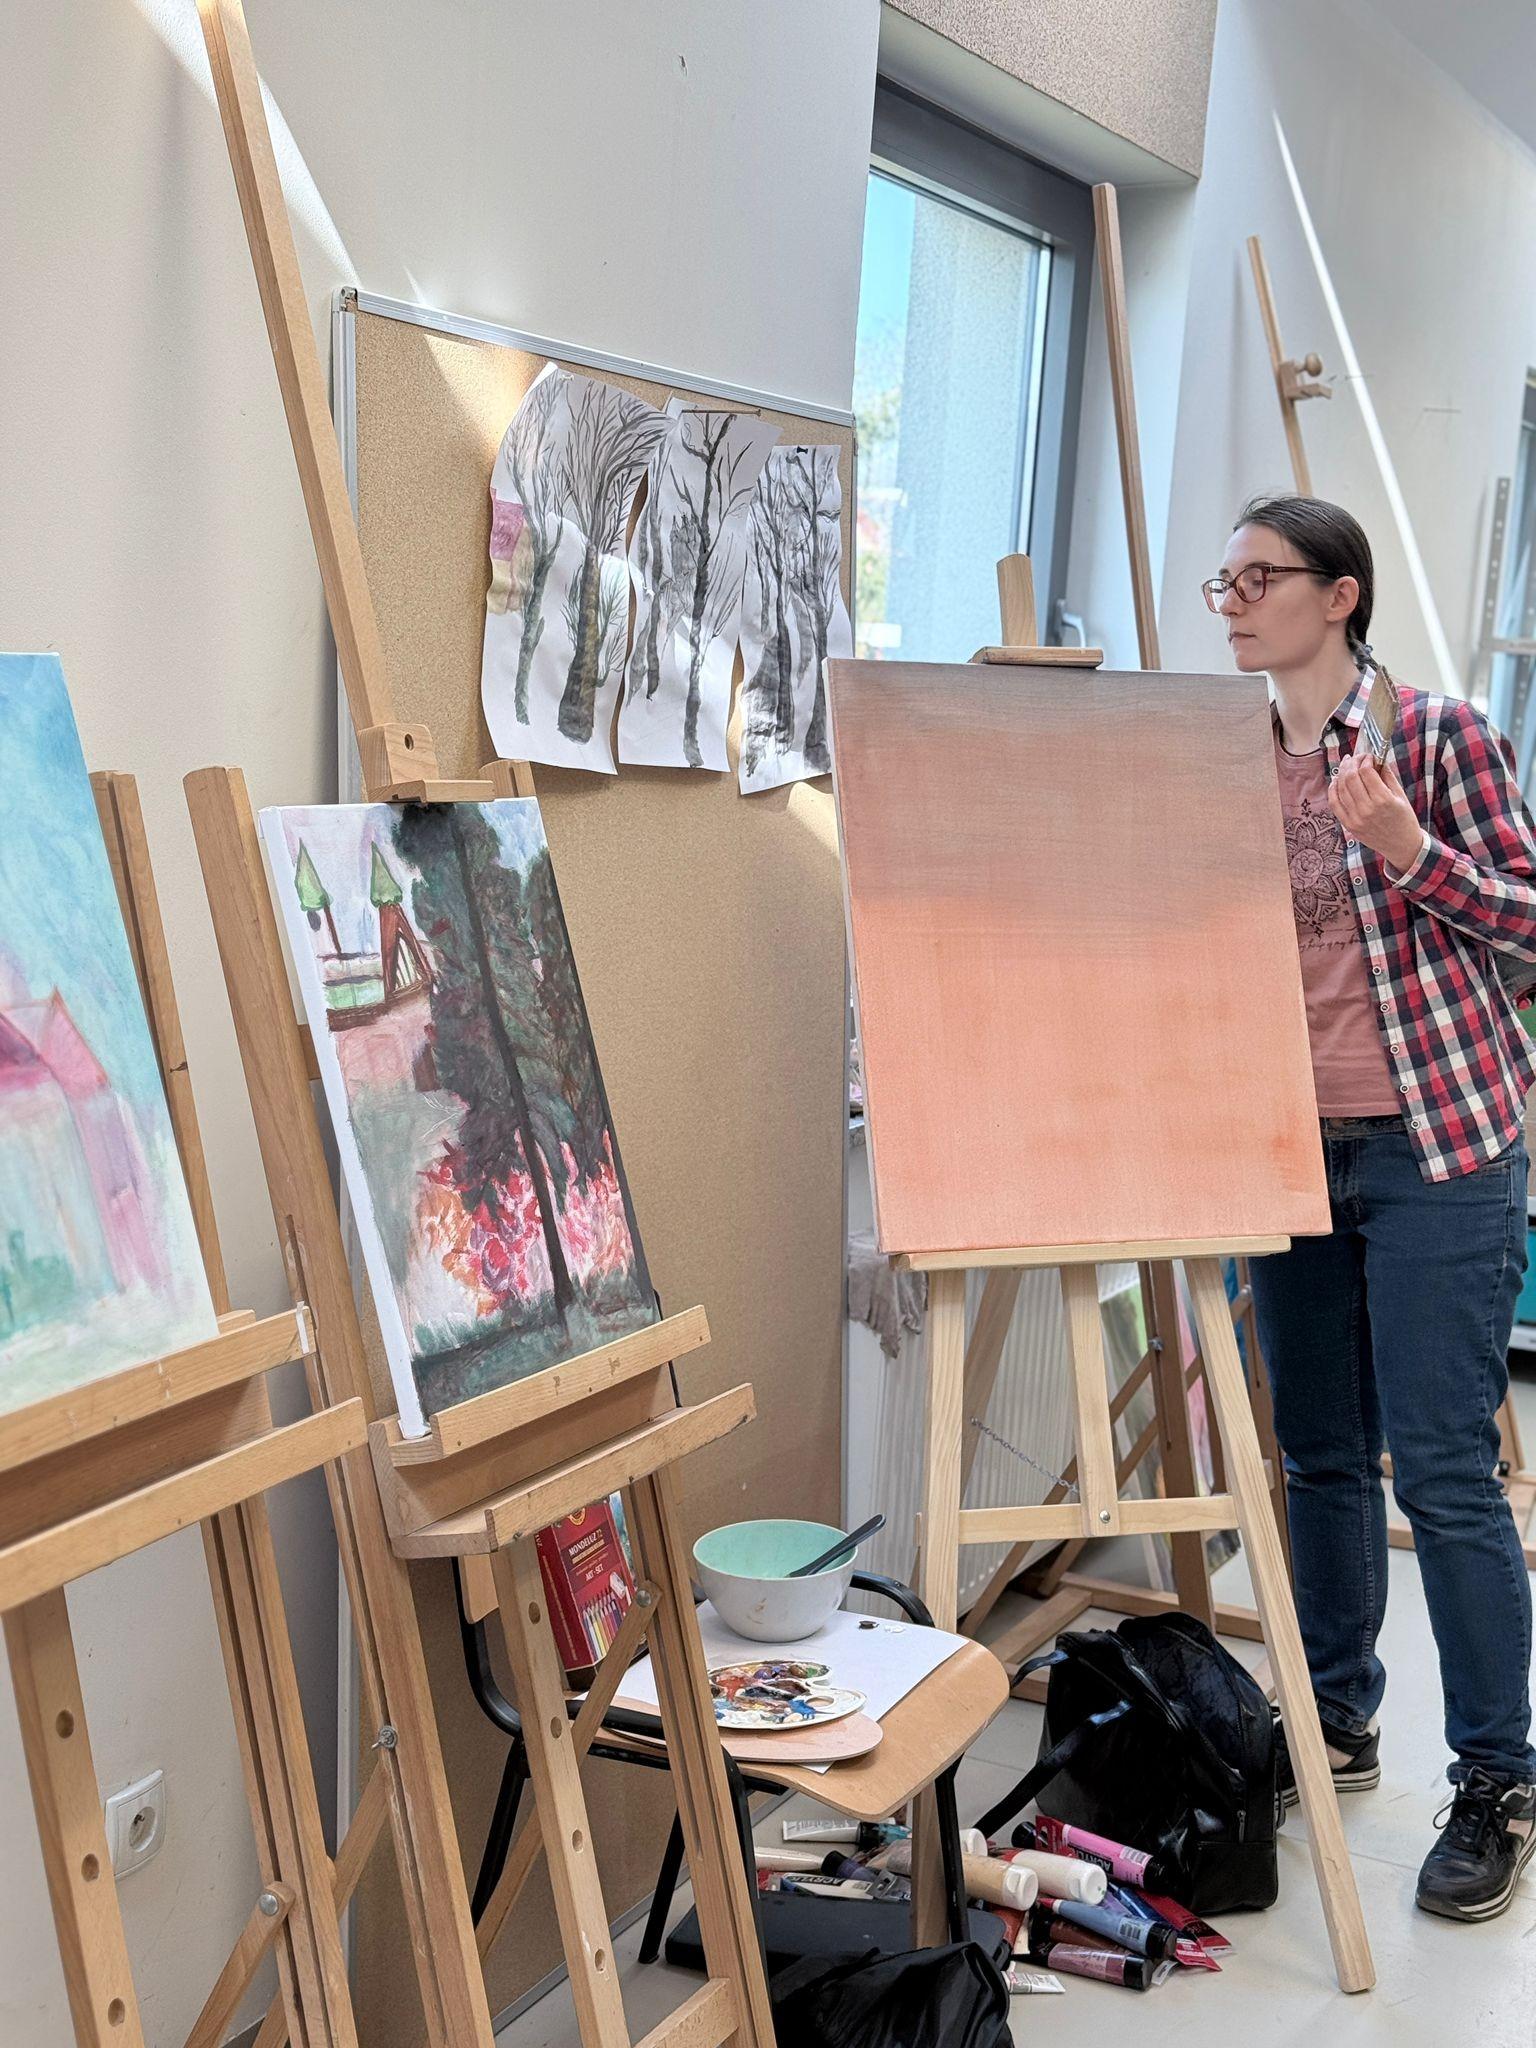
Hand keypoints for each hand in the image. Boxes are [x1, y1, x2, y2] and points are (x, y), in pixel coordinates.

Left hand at [1329, 747, 1425, 871]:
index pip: (1366, 772)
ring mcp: (1355, 818)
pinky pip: (1334, 803)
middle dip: (1352, 763)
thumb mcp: (1400, 795)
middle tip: (1355, 757)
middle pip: (1350, 778)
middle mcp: (1367, 809)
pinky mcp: (1348, 825)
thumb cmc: (1404, 819)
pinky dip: (1333, 790)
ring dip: (1341, 773)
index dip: (1365, 759)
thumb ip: (1387, 776)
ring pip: (1341, 789)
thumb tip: (1376, 758)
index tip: (1368, 756)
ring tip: (1346, 765)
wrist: (1401, 845)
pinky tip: (1336, 781)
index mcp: (1383, 800)